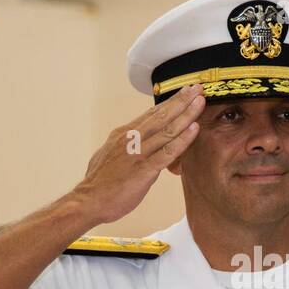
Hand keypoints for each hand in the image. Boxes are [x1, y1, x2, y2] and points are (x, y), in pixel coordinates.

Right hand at [70, 84, 205, 224]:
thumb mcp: (111, 155)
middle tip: (198, 87)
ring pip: (167, 130)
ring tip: (201, 101)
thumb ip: (126, 146)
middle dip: (182, 100)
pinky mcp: (144, 170)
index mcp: (124, 133)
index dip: (170, 102)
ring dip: (186, 115)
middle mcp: (131, 138)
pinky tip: (194, 130)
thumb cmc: (99, 183)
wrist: (88, 201)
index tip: (185, 92)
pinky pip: (167, 152)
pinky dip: (182, 140)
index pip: (151, 114)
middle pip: (161, 115)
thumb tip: (135, 142)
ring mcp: (138, 153)